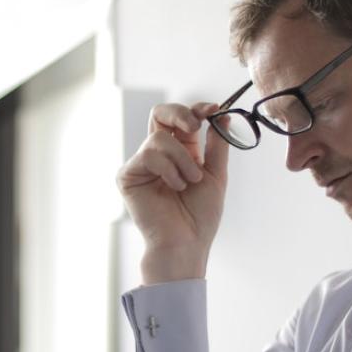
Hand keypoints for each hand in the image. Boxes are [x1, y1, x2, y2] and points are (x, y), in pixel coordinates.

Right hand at [116, 102, 228, 282]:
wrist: (186, 242)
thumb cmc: (200, 216)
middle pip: (160, 113)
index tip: (213, 110)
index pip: (183, 118)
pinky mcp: (128, 175)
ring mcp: (142, 164)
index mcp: (181, 151)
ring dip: (182, 159)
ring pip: (159, 138)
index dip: (197, 110)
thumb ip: (217, 144)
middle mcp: (159, 154)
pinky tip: (174, 187)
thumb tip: (223, 115)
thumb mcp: (216, 174)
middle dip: (180, 114)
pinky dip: (167, 170)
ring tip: (189, 181)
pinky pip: (147, 155)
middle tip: (195, 126)